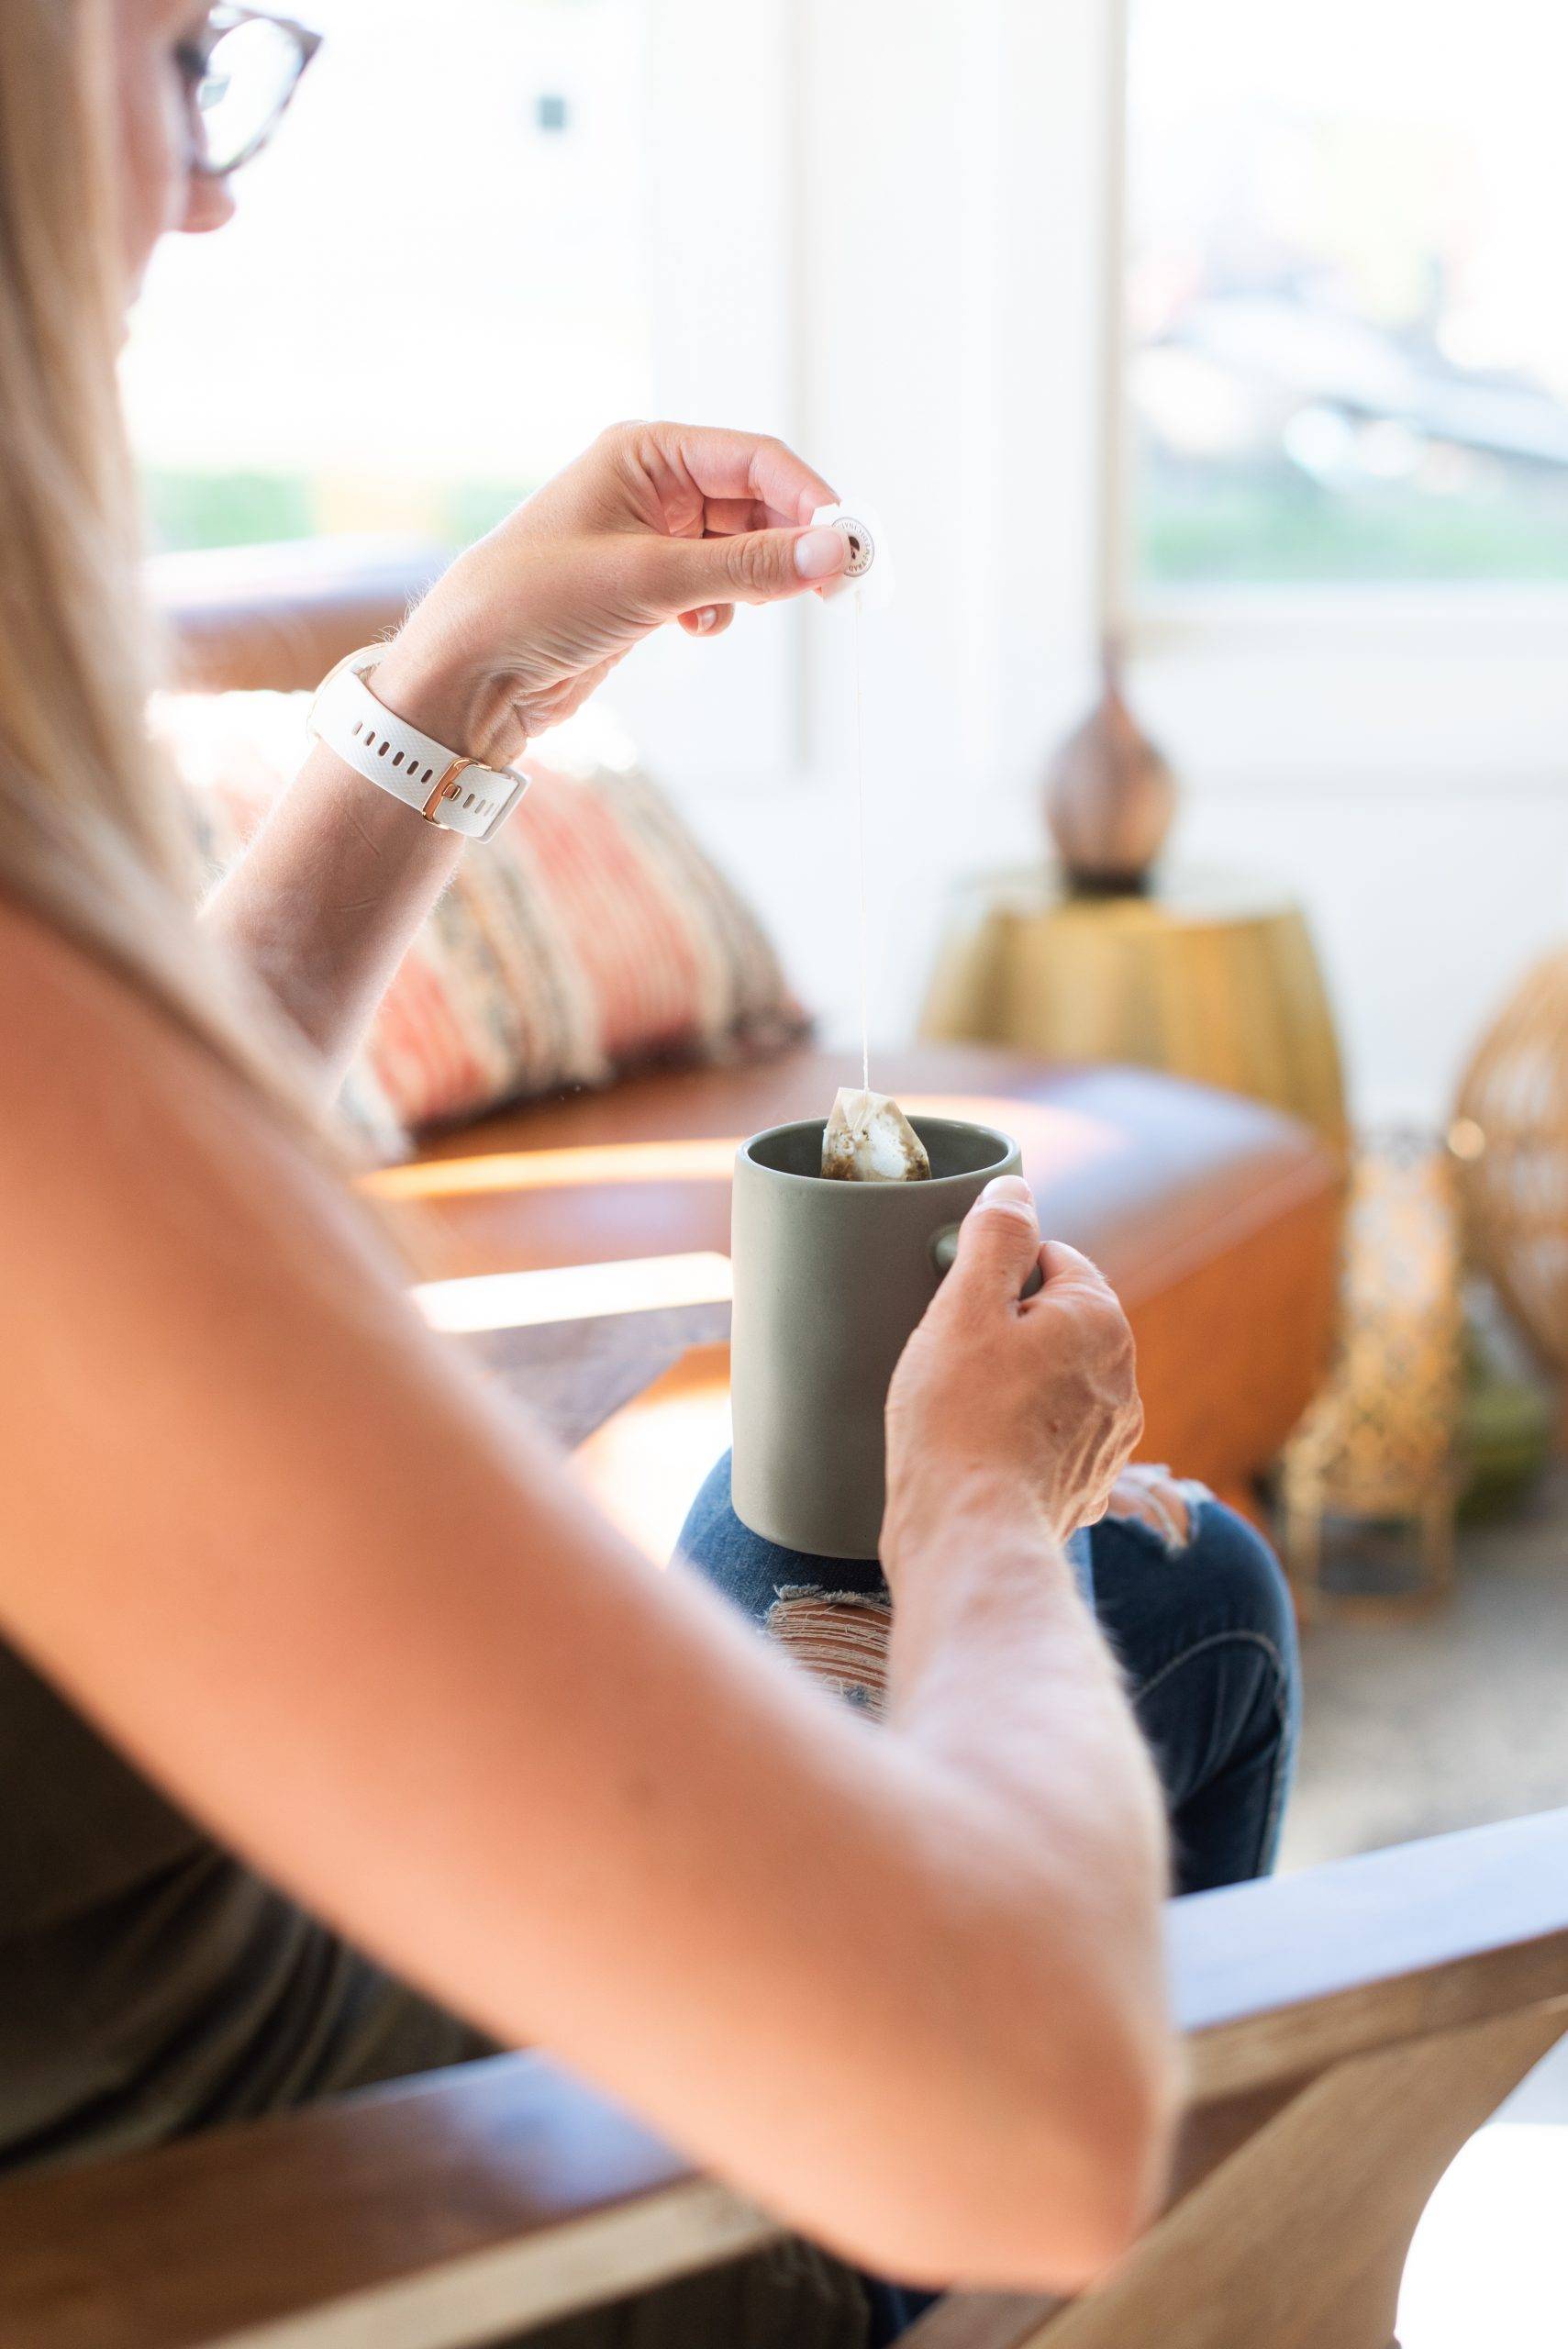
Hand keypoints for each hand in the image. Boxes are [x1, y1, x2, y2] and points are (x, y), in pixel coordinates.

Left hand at [374, 421, 848, 759]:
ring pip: (741, 548)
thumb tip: (835, 552)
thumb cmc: (536, 604)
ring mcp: (650, 537)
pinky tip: (697, 629)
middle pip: (756, 501)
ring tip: (739, 610)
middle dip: (793, 543)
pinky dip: (723, 608)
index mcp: (645, 453)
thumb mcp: (654, 580)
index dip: (811, 499)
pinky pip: (716, 585)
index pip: (755, 460)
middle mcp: (650, 485)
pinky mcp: (647, 587)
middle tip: (833, 589)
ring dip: (755, 581)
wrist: (470, 675)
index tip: (853, 546)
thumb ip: (751, 566)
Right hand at [883, 1176, 1143, 1572]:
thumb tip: (1016, 1189)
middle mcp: (1124, 1376)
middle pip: (1052, 1321)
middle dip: (1005, 1333)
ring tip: (959, 1413)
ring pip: (1052, 1381)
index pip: (1050, 1259)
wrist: (971, 1536)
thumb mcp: (964, 1307)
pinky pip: (1049, 1437)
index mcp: (1101, 1319)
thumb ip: (994, 1238)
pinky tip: (977, 1454)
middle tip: (951, 1363)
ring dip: (1012, 1386)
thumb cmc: (958, 1419)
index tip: (957, 1311)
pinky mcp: (1088, 1486)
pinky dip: (1017, 1438)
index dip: (993, 1279)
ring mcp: (1110, 1438)